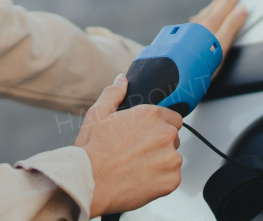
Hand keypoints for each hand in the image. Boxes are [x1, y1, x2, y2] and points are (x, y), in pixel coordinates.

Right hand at [75, 74, 183, 217]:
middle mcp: (165, 133)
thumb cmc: (91, 150)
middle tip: (136, 153)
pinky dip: (160, 180)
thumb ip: (114, 94)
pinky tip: (140, 179)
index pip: (173, 118)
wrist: (88, 183)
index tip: (145, 137)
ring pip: (173, 158)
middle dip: (159, 144)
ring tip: (136, 168)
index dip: (158, 127)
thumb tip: (122, 80)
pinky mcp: (172, 179)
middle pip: (173, 137)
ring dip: (160, 162)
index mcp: (151, 115)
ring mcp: (171, 158)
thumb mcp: (97, 114)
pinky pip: (172, 177)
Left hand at [190, 0, 250, 79]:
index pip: (226, 2)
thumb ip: (231, 27)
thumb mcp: (220, 46)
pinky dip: (207, 13)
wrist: (171, 72)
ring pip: (207, 10)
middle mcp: (199, 23)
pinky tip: (202, 17)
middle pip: (216, 4)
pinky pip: (199, 18)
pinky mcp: (184, 35)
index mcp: (210, 23)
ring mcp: (190, 28)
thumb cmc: (198, 62)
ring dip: (218, 3)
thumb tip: (241, 9)